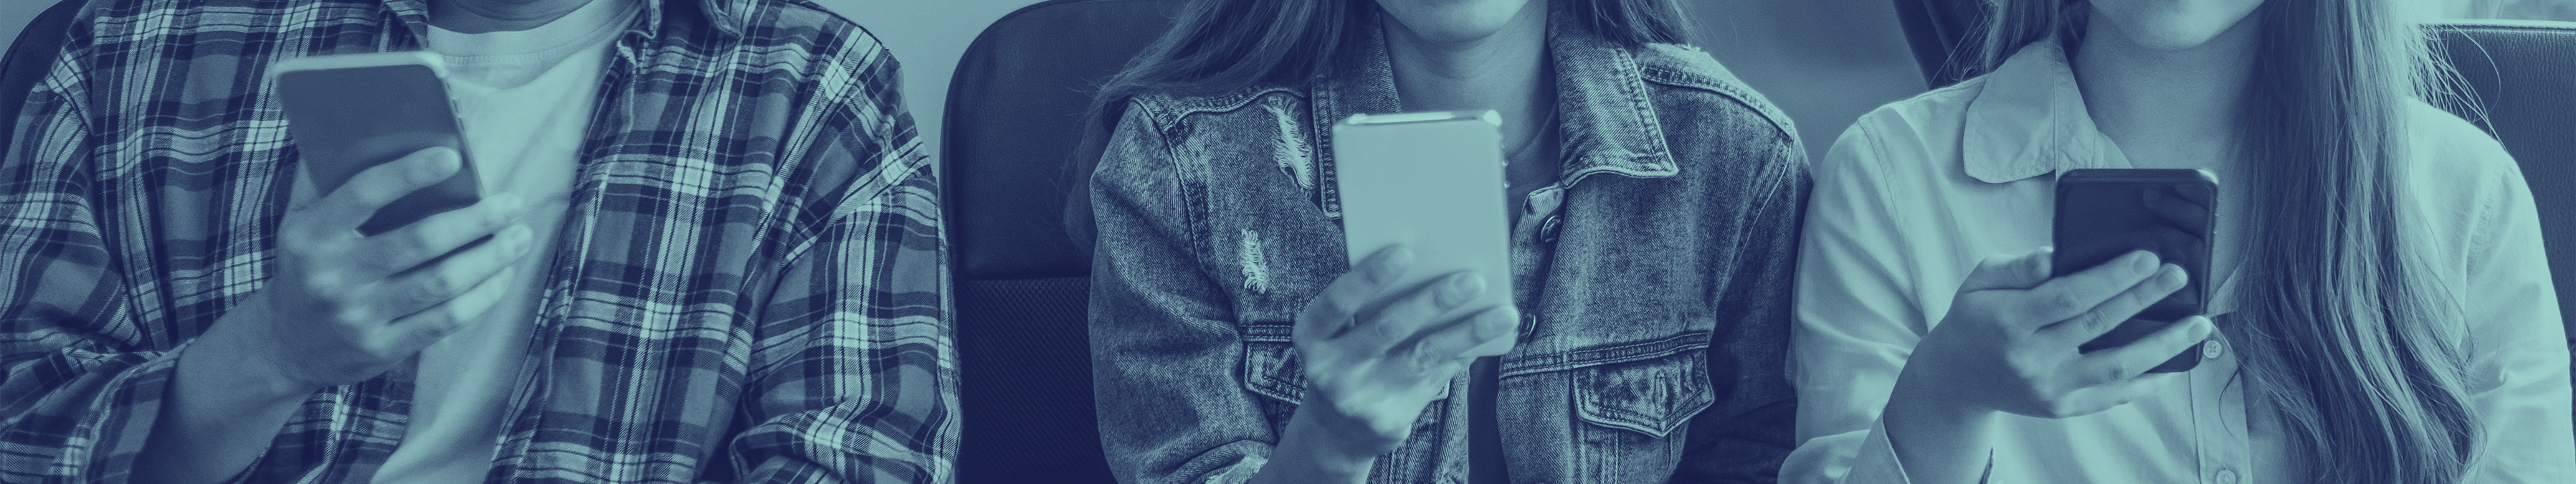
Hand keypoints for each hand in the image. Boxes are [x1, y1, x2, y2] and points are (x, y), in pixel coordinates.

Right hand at [215, 147, 534, 390]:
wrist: (285, 345)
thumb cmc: (309, 267)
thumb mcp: (301, 223)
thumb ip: (329, 179)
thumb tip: (372, 127)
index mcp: (311, 235)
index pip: (364, 194)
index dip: (410, 173)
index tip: (453, 156)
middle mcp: (332, 276)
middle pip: (419, 241)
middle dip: (475, 220)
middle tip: (512, 203)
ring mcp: (358, 316)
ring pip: (440, 282)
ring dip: (490, 257)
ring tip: (519, 236)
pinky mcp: (381, 349)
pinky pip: (445, 320)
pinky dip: (482, 295)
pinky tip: (502, 275)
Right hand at [1288, 245, 1516, 463]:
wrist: (1334, 432)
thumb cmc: (1346, 360)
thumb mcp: (1339, 335)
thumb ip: (1369, 305)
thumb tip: (1434, 267)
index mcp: (1311, 336)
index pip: (1338, 302)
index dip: (1369, 276)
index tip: (1406, 250)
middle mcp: (1329, 370)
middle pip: (1388, 327)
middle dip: (1434, 300)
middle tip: (1473, 279)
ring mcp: (1359, 399)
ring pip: (1423, 357)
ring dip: (1467, 332)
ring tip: (1504, 313)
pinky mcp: (1389, 422)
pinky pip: (1435, 380)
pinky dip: (1463, 355)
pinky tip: (1489, 338)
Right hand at [1904, 248, 2213, 419]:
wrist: (1957, 377)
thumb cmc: (1976, 318)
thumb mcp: (1980, 281)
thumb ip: (2017, 267)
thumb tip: (2056, 256)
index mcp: (2008, 321)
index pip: (2068, 296)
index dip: (2112, 278)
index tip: (2147, 257)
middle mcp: (2030, 358)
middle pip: (2100, 326)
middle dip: (2145, 298)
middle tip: (2179, 275)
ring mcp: (2049, 388)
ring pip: (2118, 366)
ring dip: (2164, 345)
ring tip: (2199, 323)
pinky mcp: (2062, 408)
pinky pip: (2114, 395)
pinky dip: (2148, 381)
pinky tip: (2175, 363)